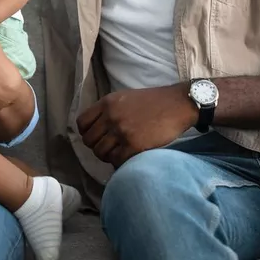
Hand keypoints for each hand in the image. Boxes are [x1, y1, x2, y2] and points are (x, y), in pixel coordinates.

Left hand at [76, 85, 198, 167]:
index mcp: (107, 103)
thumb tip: (95, 128)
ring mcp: (122, 131)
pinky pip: (116, 161)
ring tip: (119, 152)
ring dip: (108, 156)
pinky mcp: (134, 145)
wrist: (178, 104)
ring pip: (100, 153)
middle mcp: (111, 116)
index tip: (97, 136)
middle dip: (97, 146)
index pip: (81, 123)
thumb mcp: (125, 97)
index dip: (87, 133)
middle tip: (110, 147)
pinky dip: (120, 162)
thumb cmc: (153, 102)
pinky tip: (128, 156)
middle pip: (89, 141)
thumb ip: (108, 110)